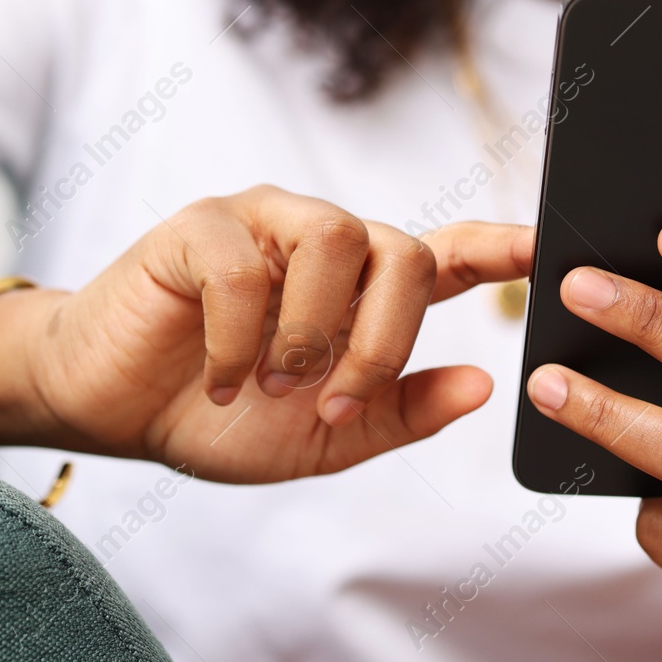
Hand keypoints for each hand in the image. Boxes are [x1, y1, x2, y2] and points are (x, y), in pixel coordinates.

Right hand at [0, 185, 532, 483]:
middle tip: (337, 399)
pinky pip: (243, 265)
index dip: (500, 245)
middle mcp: (322, 243)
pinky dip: (240, 338)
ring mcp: (262, 225)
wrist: (115, 409)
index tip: (546, 248)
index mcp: (360, 290)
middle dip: (385, 337)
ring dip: (313, 329)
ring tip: (273, 385)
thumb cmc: (219, 414)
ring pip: (335, 239)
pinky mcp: (200, 227)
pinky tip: (222, 379)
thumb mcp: (322, 436)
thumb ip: (399, 412)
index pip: (447, 252)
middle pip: (402, 251)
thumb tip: (483, 384)